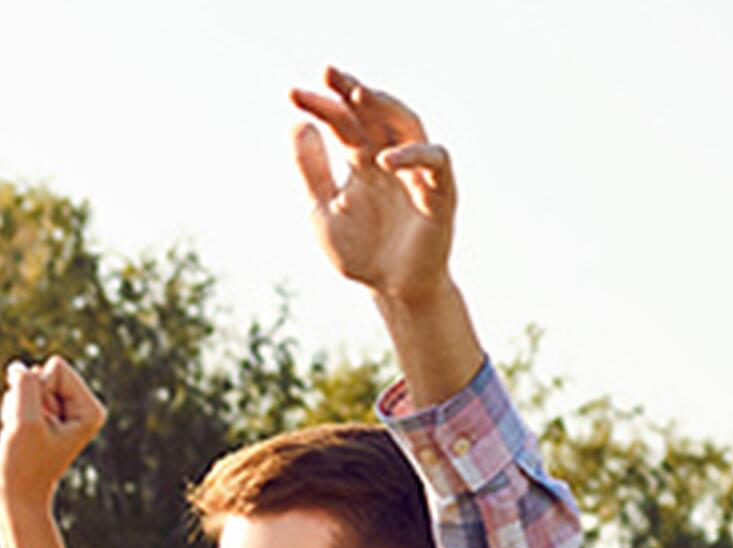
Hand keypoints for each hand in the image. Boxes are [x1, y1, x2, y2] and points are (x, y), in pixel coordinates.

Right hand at [0, 356, 103, 499]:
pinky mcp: (42, 416)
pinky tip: (17, 436)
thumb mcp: (24, 421)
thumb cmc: (23, 465)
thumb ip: (24, 385)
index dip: (38, 392)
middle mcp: (80, 408)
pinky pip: (19, 394)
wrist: (14, 497)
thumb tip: (18, 367)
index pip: (55, 368)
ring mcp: (60, 412)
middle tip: (28, 433)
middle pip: (42, 374)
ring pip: (27, 384)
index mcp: (91, 409)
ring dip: (17, 409)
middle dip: (26, 400)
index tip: (39, 425)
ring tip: (23, 437)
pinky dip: (11, 413)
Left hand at [293, 67, 457, 304]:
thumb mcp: (322, 209)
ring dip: (384, 106)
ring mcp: (417, 172)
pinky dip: (414, 155)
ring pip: (408, 124)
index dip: (321, 105)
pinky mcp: (440, 193)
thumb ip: (312, 170)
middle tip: (327, 72)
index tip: (291, 93)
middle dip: (352, 90)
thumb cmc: (362, 251)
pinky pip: (435, 163)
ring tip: (356, 94)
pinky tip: (383, 159)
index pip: (343, 121)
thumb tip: (297, 124)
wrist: (391, 290)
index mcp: (362, 160)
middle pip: (376, 112)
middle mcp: (390, 158)